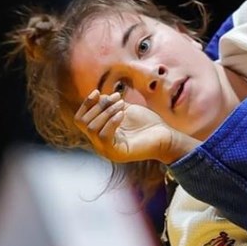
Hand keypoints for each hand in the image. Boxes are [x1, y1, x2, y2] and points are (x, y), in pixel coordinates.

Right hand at [75, 91, 192, 163]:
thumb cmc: (147, 123)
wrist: (166, 135)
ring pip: (92, 128)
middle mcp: (100, 143)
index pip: (80, 120)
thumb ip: (109, 104)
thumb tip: (96, 96)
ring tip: (122, 105)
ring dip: (107, 112)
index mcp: (100, 132)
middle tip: (118, 98)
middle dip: (100, 106)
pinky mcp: (116, 154)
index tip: (97, 91)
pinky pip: (104, 136)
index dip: (86, 104)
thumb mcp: (124, 109)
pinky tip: (122, 114)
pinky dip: (111, 122)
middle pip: (85, 122)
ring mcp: (107, 150)